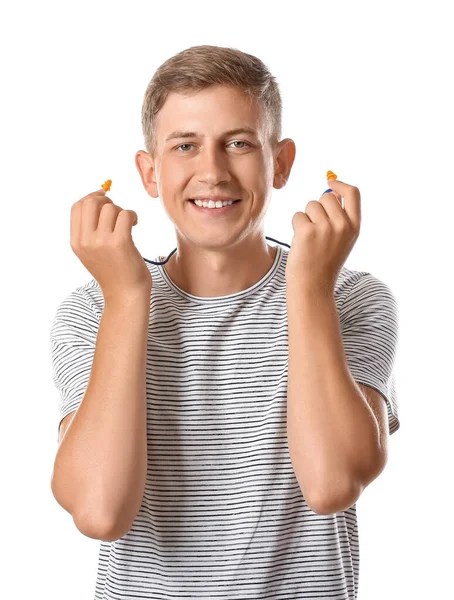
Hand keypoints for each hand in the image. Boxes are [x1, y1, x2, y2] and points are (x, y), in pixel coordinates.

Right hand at [70, 188, 151, 302]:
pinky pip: (125, 214)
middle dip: (106, 201)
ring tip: (128, 222)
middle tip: (117, 212)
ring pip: (110, 208)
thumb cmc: (114, 272)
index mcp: (76, 242)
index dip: (91, 197)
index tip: (105, 197)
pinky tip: (135, 224)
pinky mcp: (120, 242)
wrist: (125, 295)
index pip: (77, 207)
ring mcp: (101, 242)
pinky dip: (133, 216)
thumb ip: (90, 229)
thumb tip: (99, 197)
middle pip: (90, 203)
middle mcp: (85, 241)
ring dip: (122, 211)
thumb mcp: (92, 252)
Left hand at [285, 178, 360, 293]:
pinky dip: (296, 226)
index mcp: (354, 227)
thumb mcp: (341, 239)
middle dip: (317, 207)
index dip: (340, 184)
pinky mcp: (307, 231)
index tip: (330, 182)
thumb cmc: (324, 261)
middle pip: (326, 197)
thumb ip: (340, 216)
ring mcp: (325, 228)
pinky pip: (298, 216)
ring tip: (309, 238)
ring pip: (310, 205)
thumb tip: (330, 190)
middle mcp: (343, 225)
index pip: (353, 194)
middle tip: (316, 228)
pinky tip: (301, 242)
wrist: (313, 285)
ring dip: (306, 218)